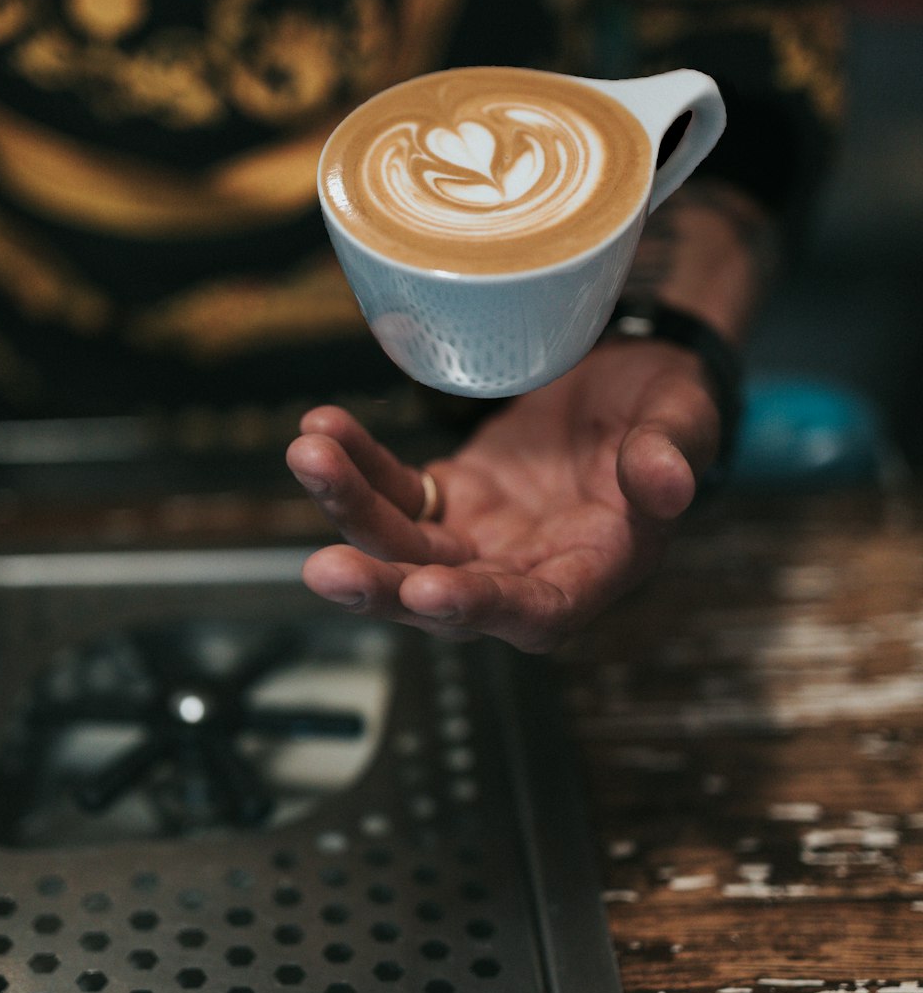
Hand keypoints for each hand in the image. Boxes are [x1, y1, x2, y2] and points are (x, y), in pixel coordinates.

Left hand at [285, 338, 720, 651]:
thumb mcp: (684, 422)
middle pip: (444, 597)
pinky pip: (395, 491)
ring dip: (351, 510)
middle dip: (383, 586)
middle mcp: (523, 571)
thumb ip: (672, 455)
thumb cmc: (668, 411)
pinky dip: (358, 466)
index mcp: (588, 573)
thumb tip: (671, 484)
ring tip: (309, 458)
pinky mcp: (449, 498)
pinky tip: (322, 429)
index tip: (428, 591)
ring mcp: (478, 538)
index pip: (532, 612)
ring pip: (403, 545)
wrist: (632, 380)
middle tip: (326, 571)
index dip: (482, 608)